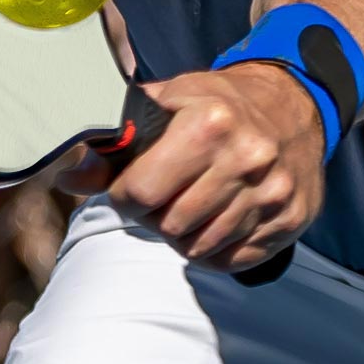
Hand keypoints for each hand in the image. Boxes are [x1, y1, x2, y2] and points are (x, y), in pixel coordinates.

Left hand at [99, 62, 325, 273]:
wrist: (294, 104)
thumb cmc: (220, 105)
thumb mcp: (167, 103)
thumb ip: (116, 141)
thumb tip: (70, 178)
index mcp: (209, 122)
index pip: (139, 192)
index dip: (126, 193)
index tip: (135, 184)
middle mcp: (247, 157)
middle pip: (169, 226)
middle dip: (157, 216)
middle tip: (168, 195)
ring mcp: (272, 192)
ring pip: (199, 249)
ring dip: (186, 234)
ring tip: (194, 204)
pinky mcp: (290, 219)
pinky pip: (232, 260)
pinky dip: (217, 249)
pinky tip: (219, 218)